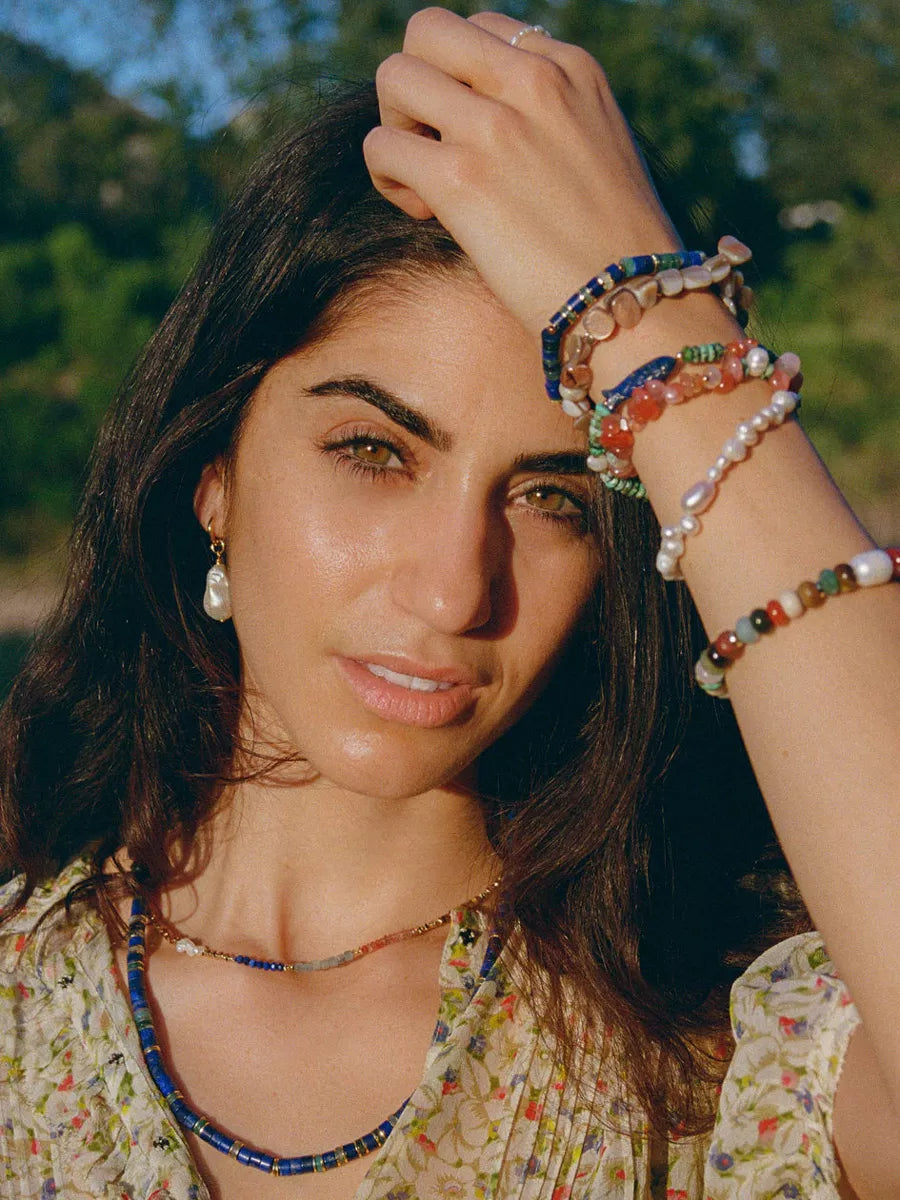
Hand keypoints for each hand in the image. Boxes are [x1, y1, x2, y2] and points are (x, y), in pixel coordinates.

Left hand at [363, 7, 682, 336]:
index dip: (463, 81)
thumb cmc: (616, 249)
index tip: (479, 137)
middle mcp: (533, 82)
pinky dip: (387, 178)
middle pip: (427, 33)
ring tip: (424, 181)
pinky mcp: (461, 179)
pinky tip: (425, 213)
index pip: (483, 31)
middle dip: (415, 88)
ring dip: (394, 128)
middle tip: (433, 147)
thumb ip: (552, 118)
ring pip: (394, 76)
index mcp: (571, 69)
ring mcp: (495, 126)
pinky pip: (381, 146)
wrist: (633, 303)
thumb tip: (493, 126)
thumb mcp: (599, 149)